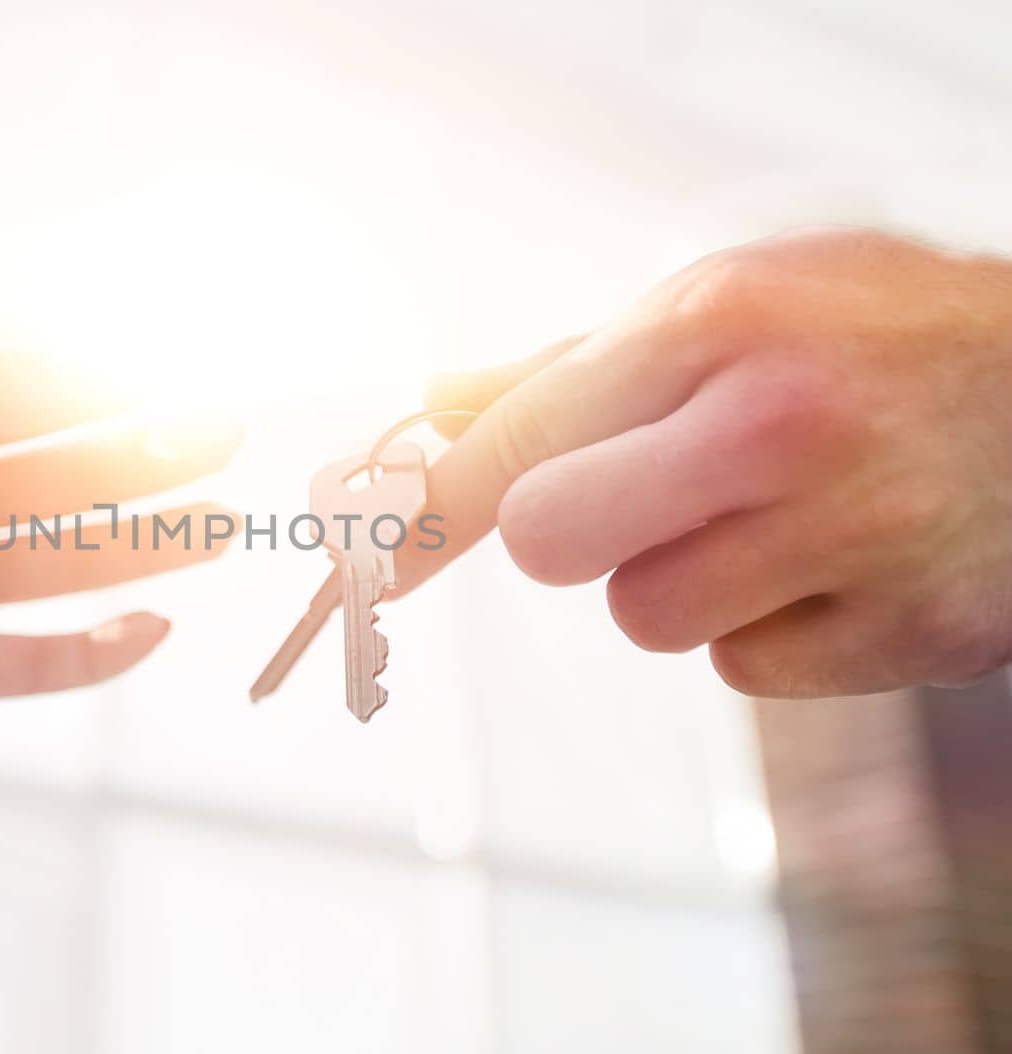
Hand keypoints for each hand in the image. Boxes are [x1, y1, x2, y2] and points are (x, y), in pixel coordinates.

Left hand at [0, 354, 240, 727]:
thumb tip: (82, 373)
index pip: (45, 416)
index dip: (113, 401)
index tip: (177, 382)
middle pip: (77, 489)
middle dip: (153, 464)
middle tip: (224, 440)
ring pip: (75, 569)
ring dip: (151, 550)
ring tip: (222, 525)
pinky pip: (39, 662)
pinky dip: (98, 653)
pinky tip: (152, 627)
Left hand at [398, 228, 1011, 697]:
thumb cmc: (881, 336)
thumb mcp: (740, 297)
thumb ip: (576, 367)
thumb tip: (437, 410)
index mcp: (715, 322)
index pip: (515, 443)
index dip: (418, 514)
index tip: (356, 563)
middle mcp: (774, 427)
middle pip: (550, 543)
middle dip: (571, 531)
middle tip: (642, 492)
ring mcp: (847, 536)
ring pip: (643, 617)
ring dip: (680, 579)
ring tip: (772, 515)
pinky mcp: (905, 631)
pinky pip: (742, 667)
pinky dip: (766, 626)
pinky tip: (835, 562)